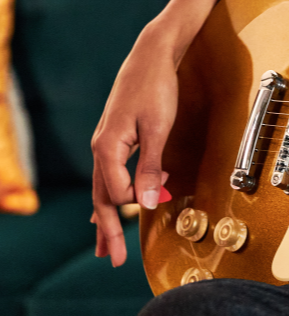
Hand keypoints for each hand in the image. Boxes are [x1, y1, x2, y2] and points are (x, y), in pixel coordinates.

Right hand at [90, 0, 218, 266]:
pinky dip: (112, 196)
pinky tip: (116, 206)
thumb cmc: (157, 88)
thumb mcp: (159, 128)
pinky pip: (110, 175)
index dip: (131, 209)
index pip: (116, 193)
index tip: (147, 219)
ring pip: (103, 188)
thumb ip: (152, 166)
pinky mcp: (116, 138)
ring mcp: (106, 143)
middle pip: (102, 197)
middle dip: (107, 231)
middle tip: (111, 260)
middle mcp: (101, 148)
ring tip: (106, 244)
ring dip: (106, 218)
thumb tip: (144, 202)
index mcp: (108, 147)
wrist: (152, 55)